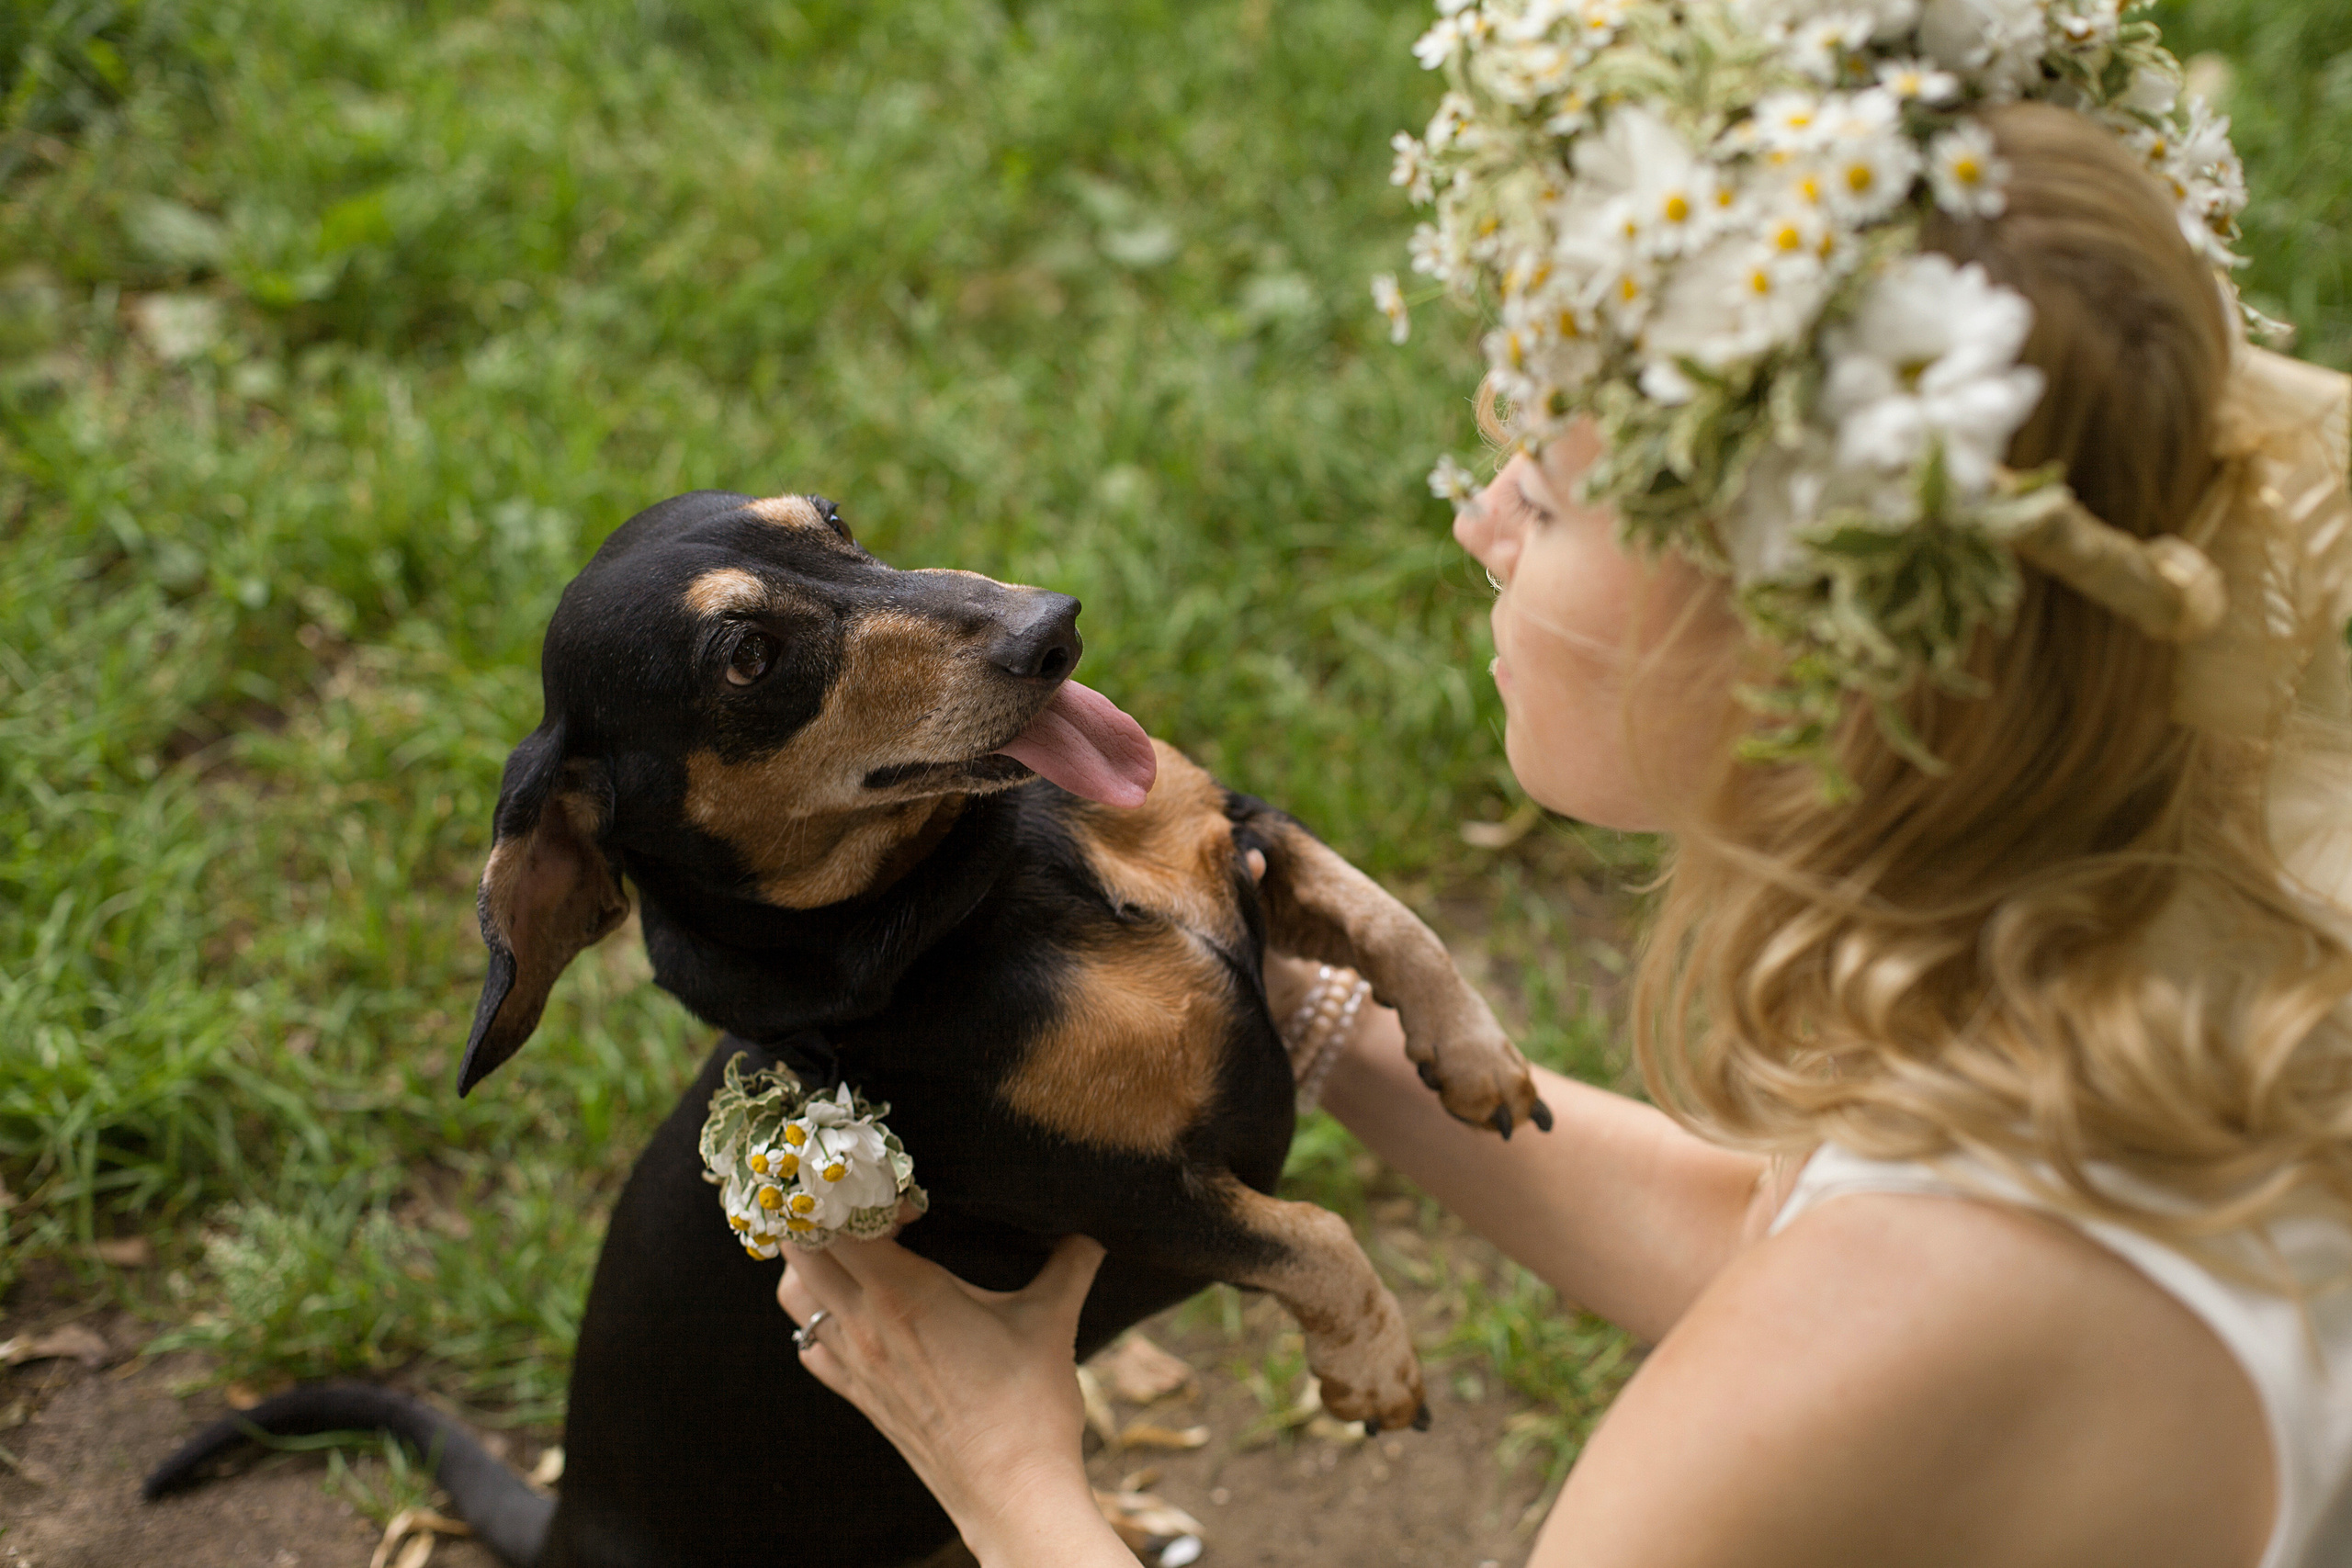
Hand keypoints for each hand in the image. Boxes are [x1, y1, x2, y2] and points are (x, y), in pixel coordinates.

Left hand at [777, 1232, 1131, 1565]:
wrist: (1010, 1491)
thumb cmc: (1028, 1405)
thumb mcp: (1051, 1319)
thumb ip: (1070, 1263)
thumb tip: (1094, 1227)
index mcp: (903, 1294)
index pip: (837, 1220)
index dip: (861, 1192)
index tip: (910, 1199)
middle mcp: (863, 1325)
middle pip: (799, 1249)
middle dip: (823, 1214)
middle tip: (871, 1209)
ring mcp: (853, 1364)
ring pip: (793, 1296)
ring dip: (810, 1263)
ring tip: (856, 1251)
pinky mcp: (857, 1396)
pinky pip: (809, 1346)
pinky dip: (817, 1318)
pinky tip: (859, 1312)